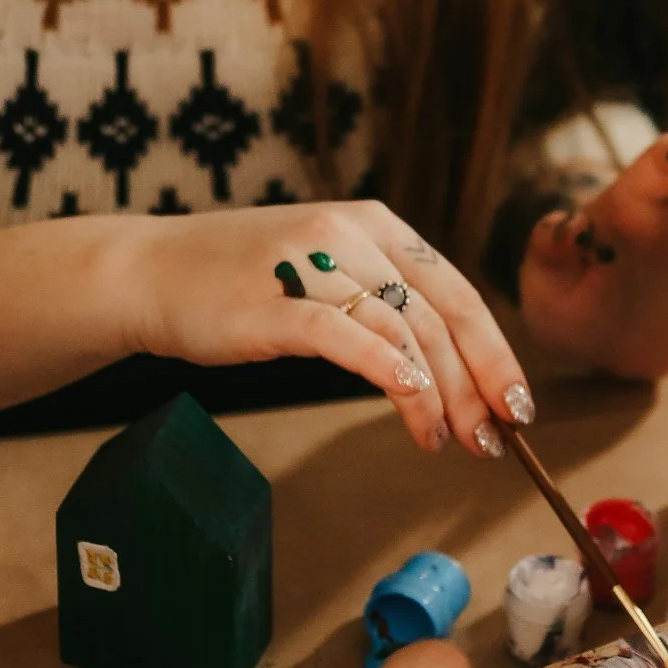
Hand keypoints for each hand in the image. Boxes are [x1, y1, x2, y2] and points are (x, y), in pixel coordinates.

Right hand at [121, 201, 533, 457]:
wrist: (150, 271)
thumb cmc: (242, 283)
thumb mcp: (326, 270)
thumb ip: (384, 300)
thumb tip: (453, 368)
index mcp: (374, 225)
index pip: (456, 291)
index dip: (495, 351)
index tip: (517, 405)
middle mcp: (350, 234)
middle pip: (438, 315)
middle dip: (475, 383)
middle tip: (492, 438)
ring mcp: (310, 265)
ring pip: (400, 331)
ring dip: (435, 394)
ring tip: (446, 441)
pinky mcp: (272, 304)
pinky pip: (344, 336)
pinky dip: (385, 369)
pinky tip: (410, 403)